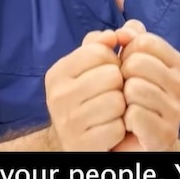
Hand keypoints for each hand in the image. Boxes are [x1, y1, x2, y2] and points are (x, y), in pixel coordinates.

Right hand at [44, 29, 126, 150]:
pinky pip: (118, 128)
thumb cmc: (87, 96)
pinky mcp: (82, 145)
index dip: (113, 60)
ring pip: (117, 102)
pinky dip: (121, 129)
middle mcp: (57, 96)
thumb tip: (118, 33)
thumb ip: (102, 43)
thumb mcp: (87, 67)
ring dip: (122, 107)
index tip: (108, 71)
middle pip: (112, 76)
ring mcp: (68, 123)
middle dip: (120, 84)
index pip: (100, 52)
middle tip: (112, 93)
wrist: (72, 141)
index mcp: (58, 73)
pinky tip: (111, 129)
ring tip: (112, 111)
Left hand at [113, 19, 179, 151]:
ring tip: (126, 107)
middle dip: (121, 75)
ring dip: (121, 98)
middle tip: (124, 90)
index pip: (144, 40)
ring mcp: (177, 111)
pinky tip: (128, 124)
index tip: (126, 67)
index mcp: (178, 64)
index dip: (126, 52)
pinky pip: (134, 115)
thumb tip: (125, 30)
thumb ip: (125, 38)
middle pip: (137, 63)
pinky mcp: (165, 134)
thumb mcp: (125, 60)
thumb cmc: (128, 95)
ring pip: (134, 89)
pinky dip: (123, 119)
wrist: (132, 139)